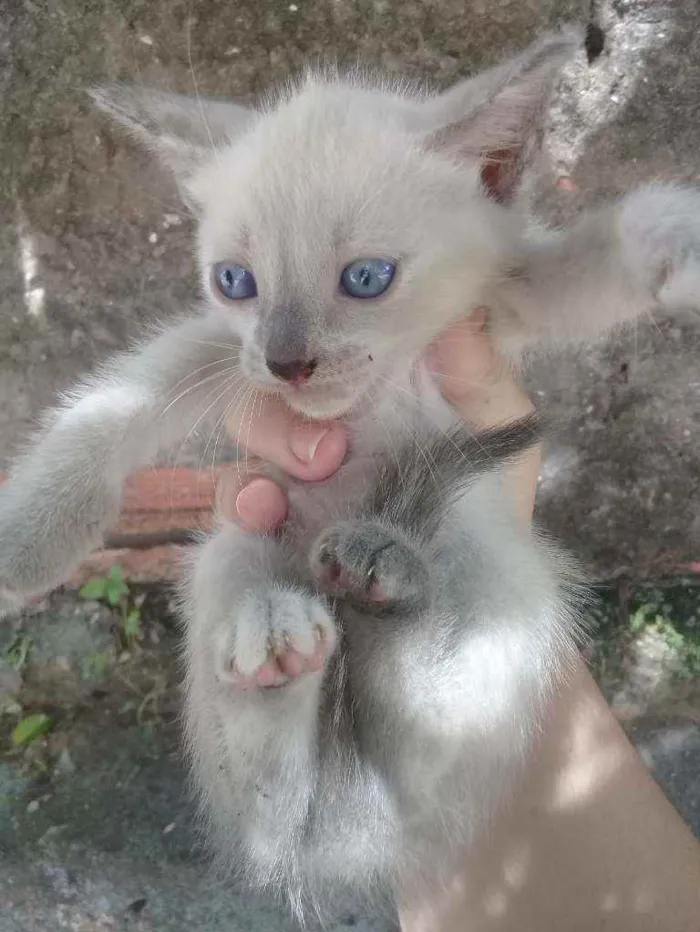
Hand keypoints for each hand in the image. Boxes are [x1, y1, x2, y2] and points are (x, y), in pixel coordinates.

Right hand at [217, 309, 538, 530]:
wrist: (485, 582)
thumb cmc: (492, 493)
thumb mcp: (495, 423)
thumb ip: (473, 368)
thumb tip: (454, 304)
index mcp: (358, 395)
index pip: (304, 358)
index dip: (300, 362)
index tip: (330, 387)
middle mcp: (317, 435)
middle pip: (258, 403)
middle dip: (276, 424)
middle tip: (327, 455)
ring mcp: (295, 488)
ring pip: (239, 461)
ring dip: (246, 476)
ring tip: (270, 502)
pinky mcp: (279, 538)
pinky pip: (235, 513)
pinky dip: (233, 510)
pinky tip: (259, 521)